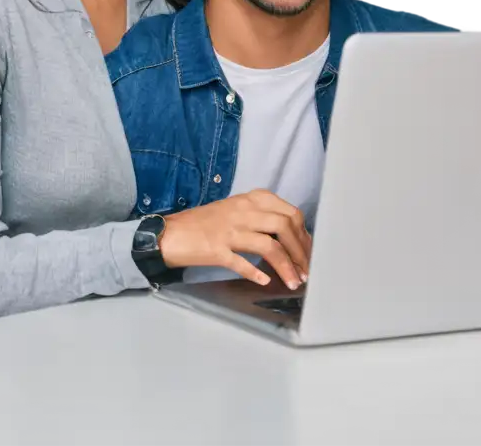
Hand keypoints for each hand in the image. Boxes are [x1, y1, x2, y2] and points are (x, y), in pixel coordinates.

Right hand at [160, 189, 311, 288]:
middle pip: (284, 227)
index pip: (289, 213)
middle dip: (300, 251)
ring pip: (269, 246)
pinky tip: (265, 281)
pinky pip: (242, 262)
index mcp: (251, 199)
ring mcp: (229, 230)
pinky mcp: (216, 250)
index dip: (304, 235)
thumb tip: (290, 236)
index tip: (309, 251)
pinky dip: (256, 273)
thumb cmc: (206, 223)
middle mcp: (242, 211)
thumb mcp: (237, 209)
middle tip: (306, 270)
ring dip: (286, 266)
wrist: (171, 233)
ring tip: (294, 281)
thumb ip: (262, 216)